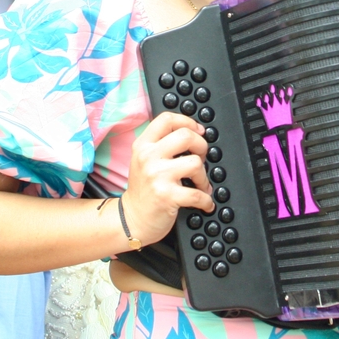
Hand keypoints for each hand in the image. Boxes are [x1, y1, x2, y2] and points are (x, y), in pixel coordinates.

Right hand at [122, 112, 212, 245]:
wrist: (131, 219)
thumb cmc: (143, 190)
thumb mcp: (143, 159)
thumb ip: (161, 144)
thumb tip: (193, 133)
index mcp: (143, 145)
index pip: (166, 119)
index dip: (188, 122)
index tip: (198, 131)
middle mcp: (148, 157)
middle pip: (186, 136)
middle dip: (201, 146)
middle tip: (201, 158)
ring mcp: (157, 176)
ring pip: (195, 163)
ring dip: (204, 176)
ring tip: (200, 184)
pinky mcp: (166, 196)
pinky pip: (198, 193)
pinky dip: (207, 200)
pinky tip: (204, 202)